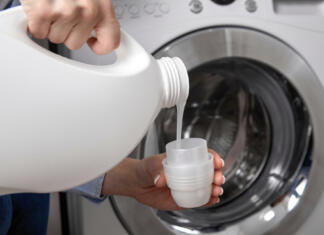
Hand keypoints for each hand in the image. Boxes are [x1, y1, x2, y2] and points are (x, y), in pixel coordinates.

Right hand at [21, 0, 119, 53]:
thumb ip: (99, 17)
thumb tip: (101, 37)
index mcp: (103, 6)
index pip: (111, 41)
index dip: (100, 46)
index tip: (93, 42)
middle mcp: (88, 9)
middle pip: (76, 43)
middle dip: (67, 31)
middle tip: (62, 12)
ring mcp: (66, 11)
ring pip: (57, 38)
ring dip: (51, 26)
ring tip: (53, 6)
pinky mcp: (44, 11)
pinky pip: (39, 32)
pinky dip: (36, 23)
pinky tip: (41, 8)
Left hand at [102, 150, 224, 210]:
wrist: (136, 184)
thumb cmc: (144, 169)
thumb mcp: (150, 165)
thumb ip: (155, 170)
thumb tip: (160, 179)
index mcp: (184, 159)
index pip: (203, 156)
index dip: (213, 157)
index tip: (217, 162)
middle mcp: (189, 172)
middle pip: (209, 172)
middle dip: (217, 175)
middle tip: (218, 179)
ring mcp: (188, 186)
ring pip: (207, 187)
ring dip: (215, 188)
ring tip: (216, 191)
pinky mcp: (184, 199)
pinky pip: (199, 200)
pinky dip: (208, 201)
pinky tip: (212, 200)